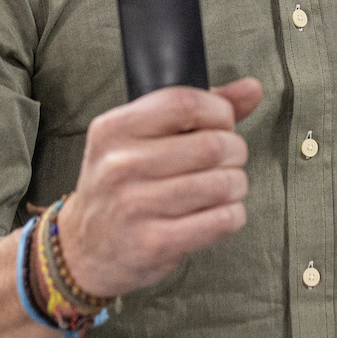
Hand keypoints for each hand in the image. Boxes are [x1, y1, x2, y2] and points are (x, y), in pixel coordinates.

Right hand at [57, 78, 262, 299]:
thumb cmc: (119, 186)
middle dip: (235, 151)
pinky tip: (220, 212)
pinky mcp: (154, 243)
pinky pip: (221, 220)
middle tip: (228, 159)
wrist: (84, 248)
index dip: (219, 111)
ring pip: (222, 183)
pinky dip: (233, 214)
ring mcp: (134, 206)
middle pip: (211, 145)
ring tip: (225, 187)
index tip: (223, 124)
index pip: (184, 102)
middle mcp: (120, 165)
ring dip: (236, 184)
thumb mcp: (138, 139)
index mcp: (114, 128)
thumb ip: (195, 110)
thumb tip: (252, 89)